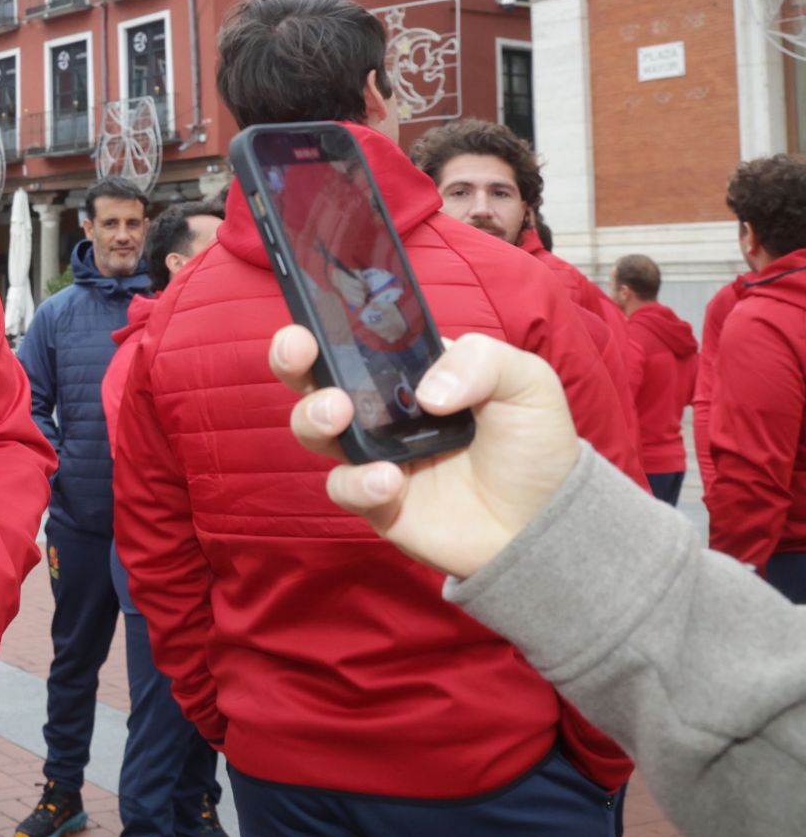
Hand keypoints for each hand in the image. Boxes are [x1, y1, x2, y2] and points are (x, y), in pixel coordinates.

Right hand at [267, 326, 579, 577]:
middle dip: (290, 356)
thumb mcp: (526, 382)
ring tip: (339, 413)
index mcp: (409, 371)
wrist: (545, 525)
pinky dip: (357, 482)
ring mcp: (373, 454)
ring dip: (313, 415)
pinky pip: (343, 487)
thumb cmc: (533, 446)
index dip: (326, 320)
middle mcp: (380, 409)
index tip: (313, 312)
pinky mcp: (375, 501)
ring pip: (313, 428)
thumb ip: (482, 362)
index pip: (357, 336)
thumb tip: (427, 392)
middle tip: (300, 349)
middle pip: (313, 376)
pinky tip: (390, 481)